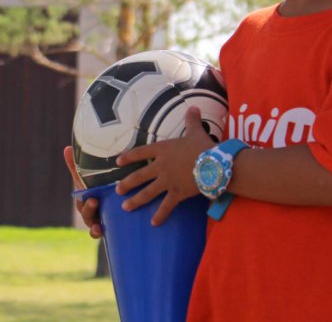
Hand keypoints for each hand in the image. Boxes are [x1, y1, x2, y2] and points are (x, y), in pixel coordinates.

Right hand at [63, 146, 102, 238]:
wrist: (111, 205)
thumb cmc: (96, 189)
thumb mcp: (87, 178)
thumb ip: (76, 166)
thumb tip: (67, 148)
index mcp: (84, 198)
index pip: (83, 201)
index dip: (86, 202)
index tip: (93, 199)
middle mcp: (88, 211)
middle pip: (87, 213)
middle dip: (90, 210)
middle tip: (96, 203)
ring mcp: (95, 221)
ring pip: (92, 226)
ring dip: (94, 227)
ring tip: (99, 227)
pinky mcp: (104, 230)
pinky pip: (98, 235)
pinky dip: (97, 235)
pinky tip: (103, 234)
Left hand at [114, 106, 215, 225]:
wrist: (213, 163)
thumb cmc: (203, 146)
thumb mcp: (196, 131)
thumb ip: (191, 120)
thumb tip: (193, 107)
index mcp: (162, 150)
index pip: (141, 152)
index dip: (128, 156)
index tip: (118, 161)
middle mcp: (161, 166)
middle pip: (139, 175)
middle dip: (127, 183)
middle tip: (118, 190)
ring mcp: (167, 181)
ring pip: (147, 193)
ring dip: (136, 200)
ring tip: (125, 207)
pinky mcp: (177, 194)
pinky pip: (166, 206)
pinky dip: (160, 215)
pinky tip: (153, 223)